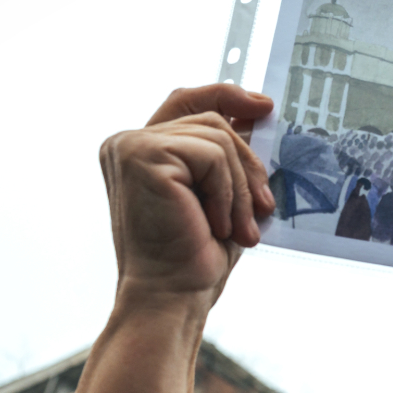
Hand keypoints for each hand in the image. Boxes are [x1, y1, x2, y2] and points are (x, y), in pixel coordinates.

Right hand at [97, 84, 276, 314]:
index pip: (186, 101)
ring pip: (217, 137)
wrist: (171, 297)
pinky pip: (212, 155)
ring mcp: (131, 146)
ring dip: (240, 188)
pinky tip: (216, 225)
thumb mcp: (220, 197)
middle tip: (265, 206)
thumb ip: (228, 157)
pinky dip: (227, 193)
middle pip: (211, 119)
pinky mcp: (143, 155)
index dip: (226, 96)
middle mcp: (127, 142)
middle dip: (248, 162)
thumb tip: (258, 117)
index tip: (264, 107)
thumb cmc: (192, 258)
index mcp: (141, 151)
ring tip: (239, 229)